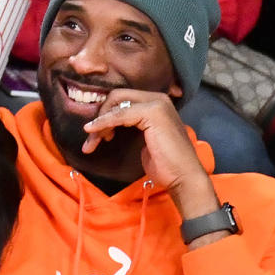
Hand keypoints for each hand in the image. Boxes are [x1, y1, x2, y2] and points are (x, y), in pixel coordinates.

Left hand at [84, 90, 220, 218]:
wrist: (183, 177)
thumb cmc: (165, 164)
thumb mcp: (145, 140)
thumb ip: (132, 126)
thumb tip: (110, 124)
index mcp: (156, 103)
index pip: (123, 99)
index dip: (106, 114)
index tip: (97, 135)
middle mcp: (157, 99)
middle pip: (117, 97)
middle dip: (100, 116)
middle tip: (92, 139)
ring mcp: (156, 104)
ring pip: (116, 104)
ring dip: (99, 123)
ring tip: (92, 143)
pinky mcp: (152, 112)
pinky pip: (120, 114)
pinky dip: (104, 122)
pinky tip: (92, 131)